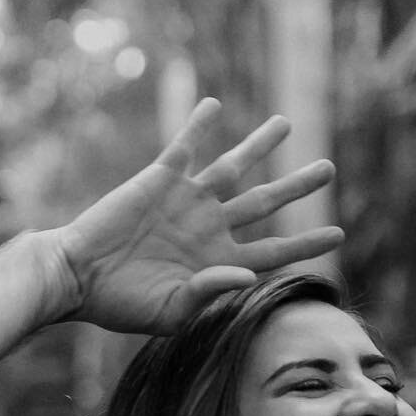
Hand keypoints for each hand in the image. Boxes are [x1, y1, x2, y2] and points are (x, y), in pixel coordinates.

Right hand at [48, 98, 342, 334]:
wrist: (77, 277)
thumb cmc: (119, 305)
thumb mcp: (168, 312)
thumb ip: (209, 291)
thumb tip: (249, 272)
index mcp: (216, 264)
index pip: (272, 251)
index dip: (306, 243)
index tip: (338, 233)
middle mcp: (207, 228)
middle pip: (264, 203)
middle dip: (296, 186)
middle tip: (328, 168)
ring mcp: (185, 201)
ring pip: (233, 167)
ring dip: (259, 144)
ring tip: (285, 124)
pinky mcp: (159, 179)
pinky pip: (184, 145)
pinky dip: (199, 123)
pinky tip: (215, 103)